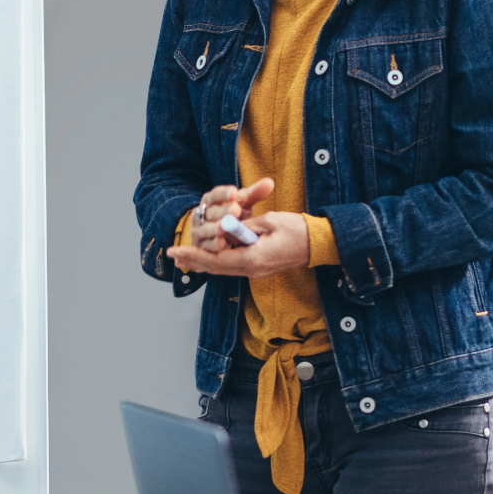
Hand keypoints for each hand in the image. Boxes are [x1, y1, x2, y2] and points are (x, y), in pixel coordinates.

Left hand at [170, 182, 311, 278]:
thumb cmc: (298, 230)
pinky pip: (232, 265)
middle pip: (216, 268)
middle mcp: (252, 270)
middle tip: (172, 254)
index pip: (216, 260)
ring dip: (203, 261)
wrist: (320, 244)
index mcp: (253, 259)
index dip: (194, 255)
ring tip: (182, 257)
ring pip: (223, 268)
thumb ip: (245, 226)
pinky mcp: (259, 267)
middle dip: (193, 260)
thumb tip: (227, 227)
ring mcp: (256, 271)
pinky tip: (205, 257)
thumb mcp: (269, 221)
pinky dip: (216, 261)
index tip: (176, 250)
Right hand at [179, 178, 272, 257]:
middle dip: (222, 211)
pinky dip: (213, 245)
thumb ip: (254, 194)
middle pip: (211, 212)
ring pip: (206, 229)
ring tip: (224, 227)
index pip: (215, 195)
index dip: (223, 194)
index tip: (234, 192)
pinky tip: (222, 244)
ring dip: (215, 228)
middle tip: (236, 210)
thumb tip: (270, 182)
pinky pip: (206, 245)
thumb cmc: (234, 215)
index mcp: (211, 200)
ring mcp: (198, 230)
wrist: (221, 236)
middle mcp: (201, 214)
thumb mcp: (244, 204)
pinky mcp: (200, 246)